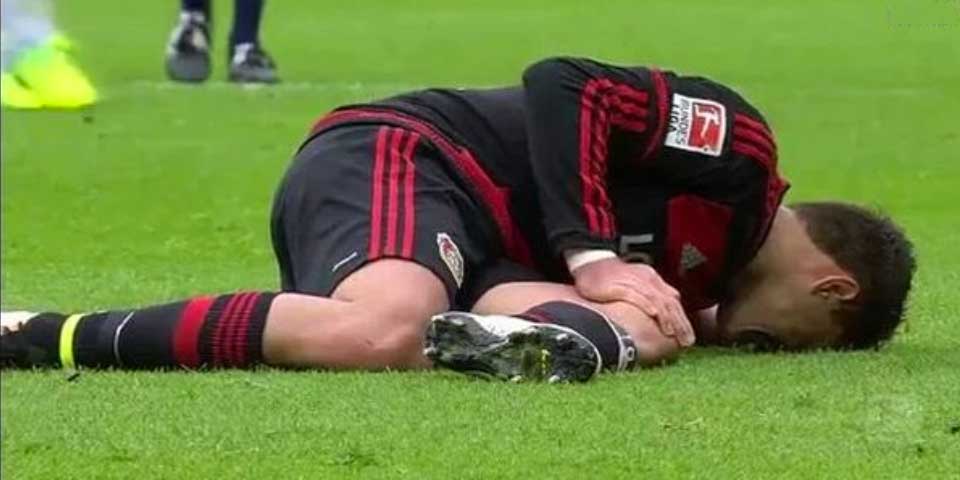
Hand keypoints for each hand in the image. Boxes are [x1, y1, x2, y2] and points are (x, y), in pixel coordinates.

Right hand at [571, 257, 694, 346]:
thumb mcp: (635, 284)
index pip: (673, 300)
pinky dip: (646, 304)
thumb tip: (661, 313)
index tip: (688, 337)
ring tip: (672, 333)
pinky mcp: (619, 285)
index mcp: (652, 279)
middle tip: (686, 341)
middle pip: (668, 302)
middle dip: (680, 323)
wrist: (591, 263)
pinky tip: (653, 314)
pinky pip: (635, 295)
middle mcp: (647, 279)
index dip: (683, 319)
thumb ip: (649, 296)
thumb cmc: (612, 277)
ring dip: (666, 317)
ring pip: (656, 300)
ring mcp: (633, 281)